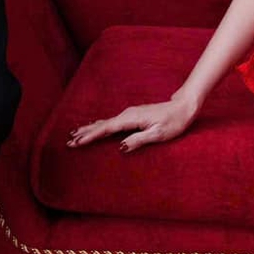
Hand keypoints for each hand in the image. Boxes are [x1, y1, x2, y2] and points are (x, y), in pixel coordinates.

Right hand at [66, 92, 198, 152]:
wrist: (184, 107)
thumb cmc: (174, 122)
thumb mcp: (159, 134)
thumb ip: (139, 140)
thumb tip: (120, 147)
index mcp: (131, 119)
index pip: (106, 129)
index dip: (90, 136)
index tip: (77, 142)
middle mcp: (128, 114)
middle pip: (102, 125)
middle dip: (85, 133)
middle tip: (69, 142)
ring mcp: (130, 114)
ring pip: (106, 123)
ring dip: (90, 129)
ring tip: (75, 135)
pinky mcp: (133, 116)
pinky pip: (112, 122)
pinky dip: (101, 126)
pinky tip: (95, 127)